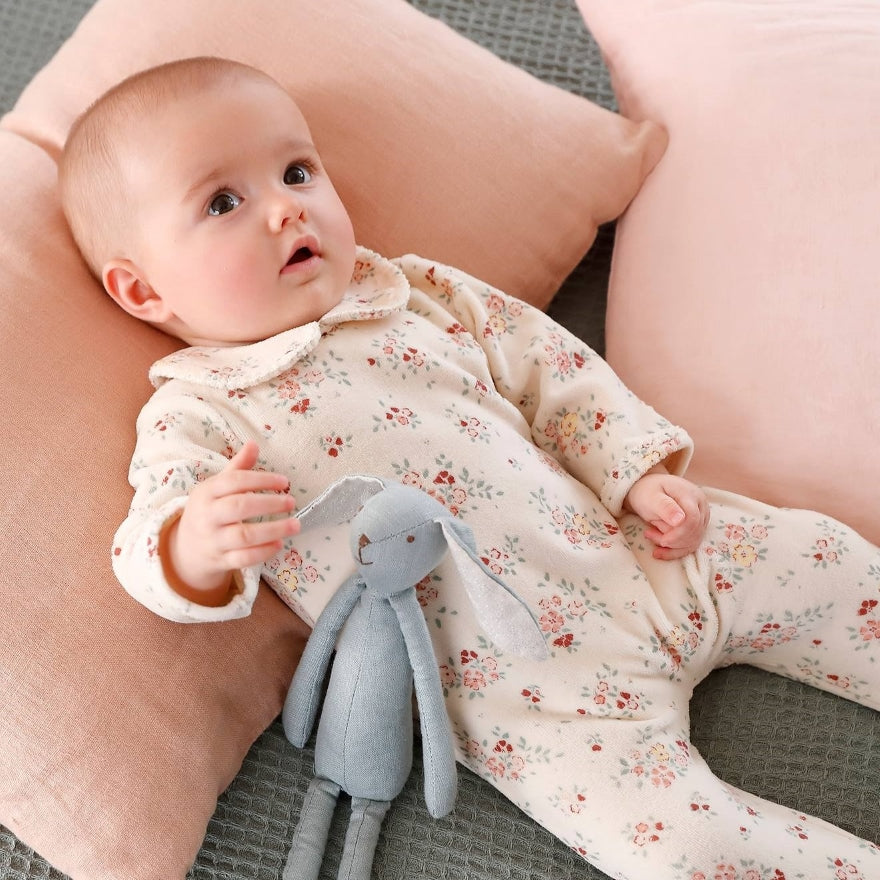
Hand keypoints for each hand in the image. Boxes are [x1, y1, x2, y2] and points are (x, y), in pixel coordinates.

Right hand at [161, 440, 298, 603]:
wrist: (187, 549)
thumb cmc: (210, 510)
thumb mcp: (217, 487)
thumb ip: (237, 467)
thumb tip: (254, 444)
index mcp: (206, 493)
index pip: (234, 481)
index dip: (261, 479)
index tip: (284, 481)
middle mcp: (208, 516)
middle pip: (239, 507)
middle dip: (269, 504)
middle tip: (292, 502)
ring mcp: (213, 540)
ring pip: (243, 536)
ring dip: (273, 530)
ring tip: (295, 524)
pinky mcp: (220, 561)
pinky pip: (243, 559)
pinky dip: (263, 553)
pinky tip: (280, 544)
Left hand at [623, 468, 708, 559]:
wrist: (649, 490)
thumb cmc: (648, 491)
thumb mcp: (651, 496)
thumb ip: (665, 507)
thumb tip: (680, 520)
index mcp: (691, 495)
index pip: (692, 520)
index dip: (678, 534)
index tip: (661, 540)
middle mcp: (700, 506)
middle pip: (694, 532)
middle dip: (672, 540)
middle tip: (648, 534)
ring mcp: (701, 517)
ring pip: (694, 540)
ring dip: (672, 546)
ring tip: (651, 537)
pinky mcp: (697, 527)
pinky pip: (691, 544)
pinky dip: (675, 551)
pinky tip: (659, 552)